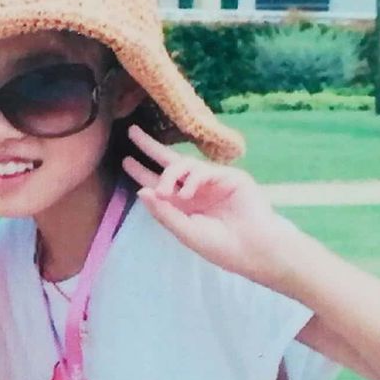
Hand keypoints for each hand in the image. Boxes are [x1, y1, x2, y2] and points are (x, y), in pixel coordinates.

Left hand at [122, 126, 302, 288]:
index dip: (142, 171)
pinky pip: (203, 170)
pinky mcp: (228, 176)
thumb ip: (164, 213)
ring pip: (184, 164)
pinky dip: (192, 180)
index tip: (125, 160)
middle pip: (169, 163)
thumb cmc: (221, 246)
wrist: (254, 248)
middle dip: (150, 147)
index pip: (158, 184)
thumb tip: (141, 192)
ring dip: (169, 175)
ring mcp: (212, 181)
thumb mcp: (186, 232)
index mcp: (183, 205)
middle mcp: (195, 190)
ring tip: (166, 193)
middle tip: (132, 132)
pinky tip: (187, 194)